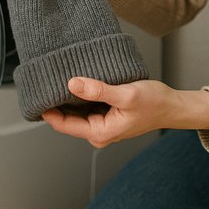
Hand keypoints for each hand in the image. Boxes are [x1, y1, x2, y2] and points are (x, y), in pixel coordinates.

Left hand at [41, 77, 208, 148]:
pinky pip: (87, 106)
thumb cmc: (155, 103)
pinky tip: (79, 81)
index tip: (35, 92)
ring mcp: (101, 124)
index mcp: (99, 132)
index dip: (46, 108)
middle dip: (56, 100)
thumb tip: (73, 84)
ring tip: (60, 77)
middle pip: (67, 117)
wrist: (173, 107)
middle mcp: (98, 132)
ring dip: (69, 96)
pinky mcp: (106, 116)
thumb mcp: (127, 94)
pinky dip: (81, 95)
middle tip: (46, 78)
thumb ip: (99, 90)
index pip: (62, 123)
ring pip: (76, 111)